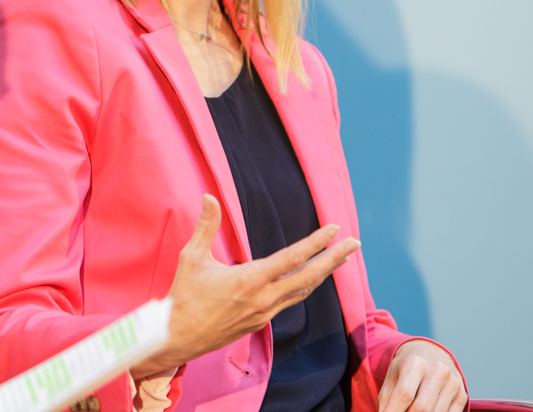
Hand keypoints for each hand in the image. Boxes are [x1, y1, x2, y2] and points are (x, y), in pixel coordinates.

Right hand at [132, 194, 359, 377]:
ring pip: (302, 292)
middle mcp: (263, 299)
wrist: (178, 337)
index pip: (292, 259)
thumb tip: (209, 196)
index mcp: (250, 279)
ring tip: (338, 259)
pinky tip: (306, 279)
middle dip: (334, 259)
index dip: (316, 243)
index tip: (334, 230)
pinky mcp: (260, 323)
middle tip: (354, 244)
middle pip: (309, 278)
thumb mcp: (192, 257)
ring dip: (322, 274)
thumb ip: (206, 227)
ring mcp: (264, 314)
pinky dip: (302, 287)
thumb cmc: (184, 295)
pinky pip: (288, 302)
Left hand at [378, 340, 466, 411]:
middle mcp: (437, 370)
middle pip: (422, 408)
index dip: (394, 411)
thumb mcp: (392, 377)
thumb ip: (386, 399)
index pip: (404, 394)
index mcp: (416, 362)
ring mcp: (452, 383)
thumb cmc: (406, 368)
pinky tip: (427, 411)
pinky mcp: (462, 395)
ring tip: (410, 411)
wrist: (430, 354)